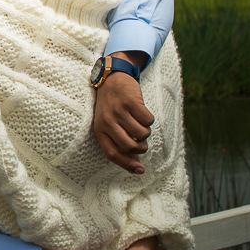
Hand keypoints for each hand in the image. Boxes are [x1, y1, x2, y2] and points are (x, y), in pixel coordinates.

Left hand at [93, 52, 153, 173]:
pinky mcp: (131, 102)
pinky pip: (148, 120)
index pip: (112, 154)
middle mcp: (107, 121)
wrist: (111, 78)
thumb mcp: (109, 123)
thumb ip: (120, 142)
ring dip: (145, 133)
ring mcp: (119, 111)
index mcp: (99, 130)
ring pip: (141, 134)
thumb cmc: (111, 106)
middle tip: (142, 142)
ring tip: (140, 125)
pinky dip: (149, 120)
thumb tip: (136, 164)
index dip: (127, 164)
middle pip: (129, 146)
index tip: (140, 171)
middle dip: (141, 148)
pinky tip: (142, 114)